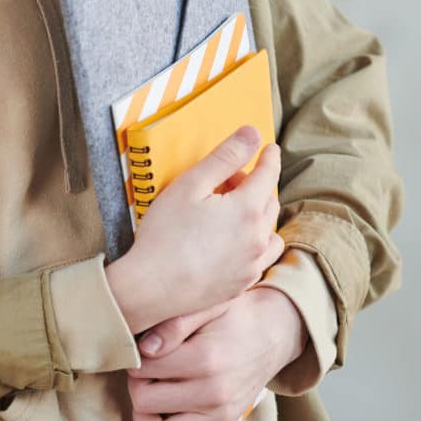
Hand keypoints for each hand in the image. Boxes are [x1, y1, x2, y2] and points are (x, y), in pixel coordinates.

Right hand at [105, 125, 284, 335]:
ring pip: (269, 232)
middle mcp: (258, 238)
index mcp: (248, 209)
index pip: (268, 174)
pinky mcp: (242, 284)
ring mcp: (252, 264)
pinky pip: (260, 257)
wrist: (152, 287)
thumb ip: (225, 156)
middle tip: (225, 182)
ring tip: (231, 213)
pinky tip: (231, 241)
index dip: (268, 157)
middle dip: (254, 186)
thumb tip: (252, 133)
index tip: (268, 149)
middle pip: (268, 201)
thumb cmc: (165, 234)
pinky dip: (253, 242)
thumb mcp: (191, 184)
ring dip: (258, 216)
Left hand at [124, 285, 306, 420]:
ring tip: (147, 396)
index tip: (140, 349)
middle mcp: (212, 393)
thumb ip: (174, 324)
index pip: (144, 369)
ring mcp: (220, 415)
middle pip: (146, 401)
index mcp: (204, 359)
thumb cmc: (235, 315)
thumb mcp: (208, 305)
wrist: (274, 331)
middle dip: (135, 384)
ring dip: (143, 418)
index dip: (133, 358)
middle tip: (142, 369)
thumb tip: (144, 349)